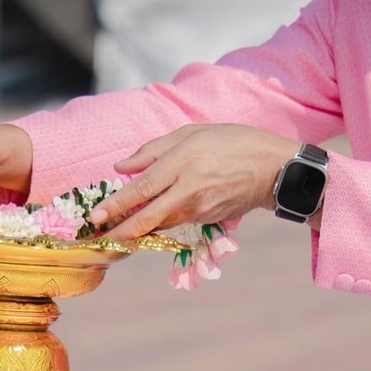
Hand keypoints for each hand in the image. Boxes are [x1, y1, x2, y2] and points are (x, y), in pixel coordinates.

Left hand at [85, 124, 298, 240]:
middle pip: (148, 216)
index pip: (144, 187)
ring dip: (137, 228)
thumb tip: (121, 167)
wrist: (273, 168)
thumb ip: (153, 149)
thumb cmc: (231, 142)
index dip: (118, 203)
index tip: (97, 215)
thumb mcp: (192, 133)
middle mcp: (190, 189)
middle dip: (121, 230)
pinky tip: (147, 221)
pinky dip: (158, 223)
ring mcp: (200, 208)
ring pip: (160, 223)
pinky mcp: (208, 219)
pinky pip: (176, 221)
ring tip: (116, 229)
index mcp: (184, 161)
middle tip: (99, 238)